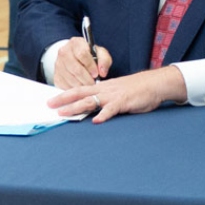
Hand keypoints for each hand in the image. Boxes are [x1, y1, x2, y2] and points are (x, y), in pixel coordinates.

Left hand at [48, 66, 187, 122]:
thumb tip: (92, 108)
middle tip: (49, 105)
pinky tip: (96, 121)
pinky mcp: (124, 102)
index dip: (64, 94)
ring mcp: (113, 96)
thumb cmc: (136, 90)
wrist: (154, 83)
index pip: (79, 90)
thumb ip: (104, 99)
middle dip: (63, 100)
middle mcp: (104, 90)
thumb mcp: (116, 92)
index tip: (52, 100)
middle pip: (80, 94)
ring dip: (76, 108)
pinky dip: (104, 115)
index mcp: (102, 88)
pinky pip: (112, 109)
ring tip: (64, 113)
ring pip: (91, 101)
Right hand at [53, 36, 111, 88]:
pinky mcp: (56, 76)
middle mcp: (64, 52)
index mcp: (76, 43)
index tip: (96, 74)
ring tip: (88, 86)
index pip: (82, 54)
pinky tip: (81, 87)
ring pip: (71, 79)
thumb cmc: (90, 55)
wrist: (75, 58)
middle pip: (76, 69)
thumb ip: (104, 60)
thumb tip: (102, 72)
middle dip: (87, 79)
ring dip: (82, 85)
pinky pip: (65, 86)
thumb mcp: (100, 53)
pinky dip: (74, 89)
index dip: (90, 66)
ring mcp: (58, 64)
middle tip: (94, 84)